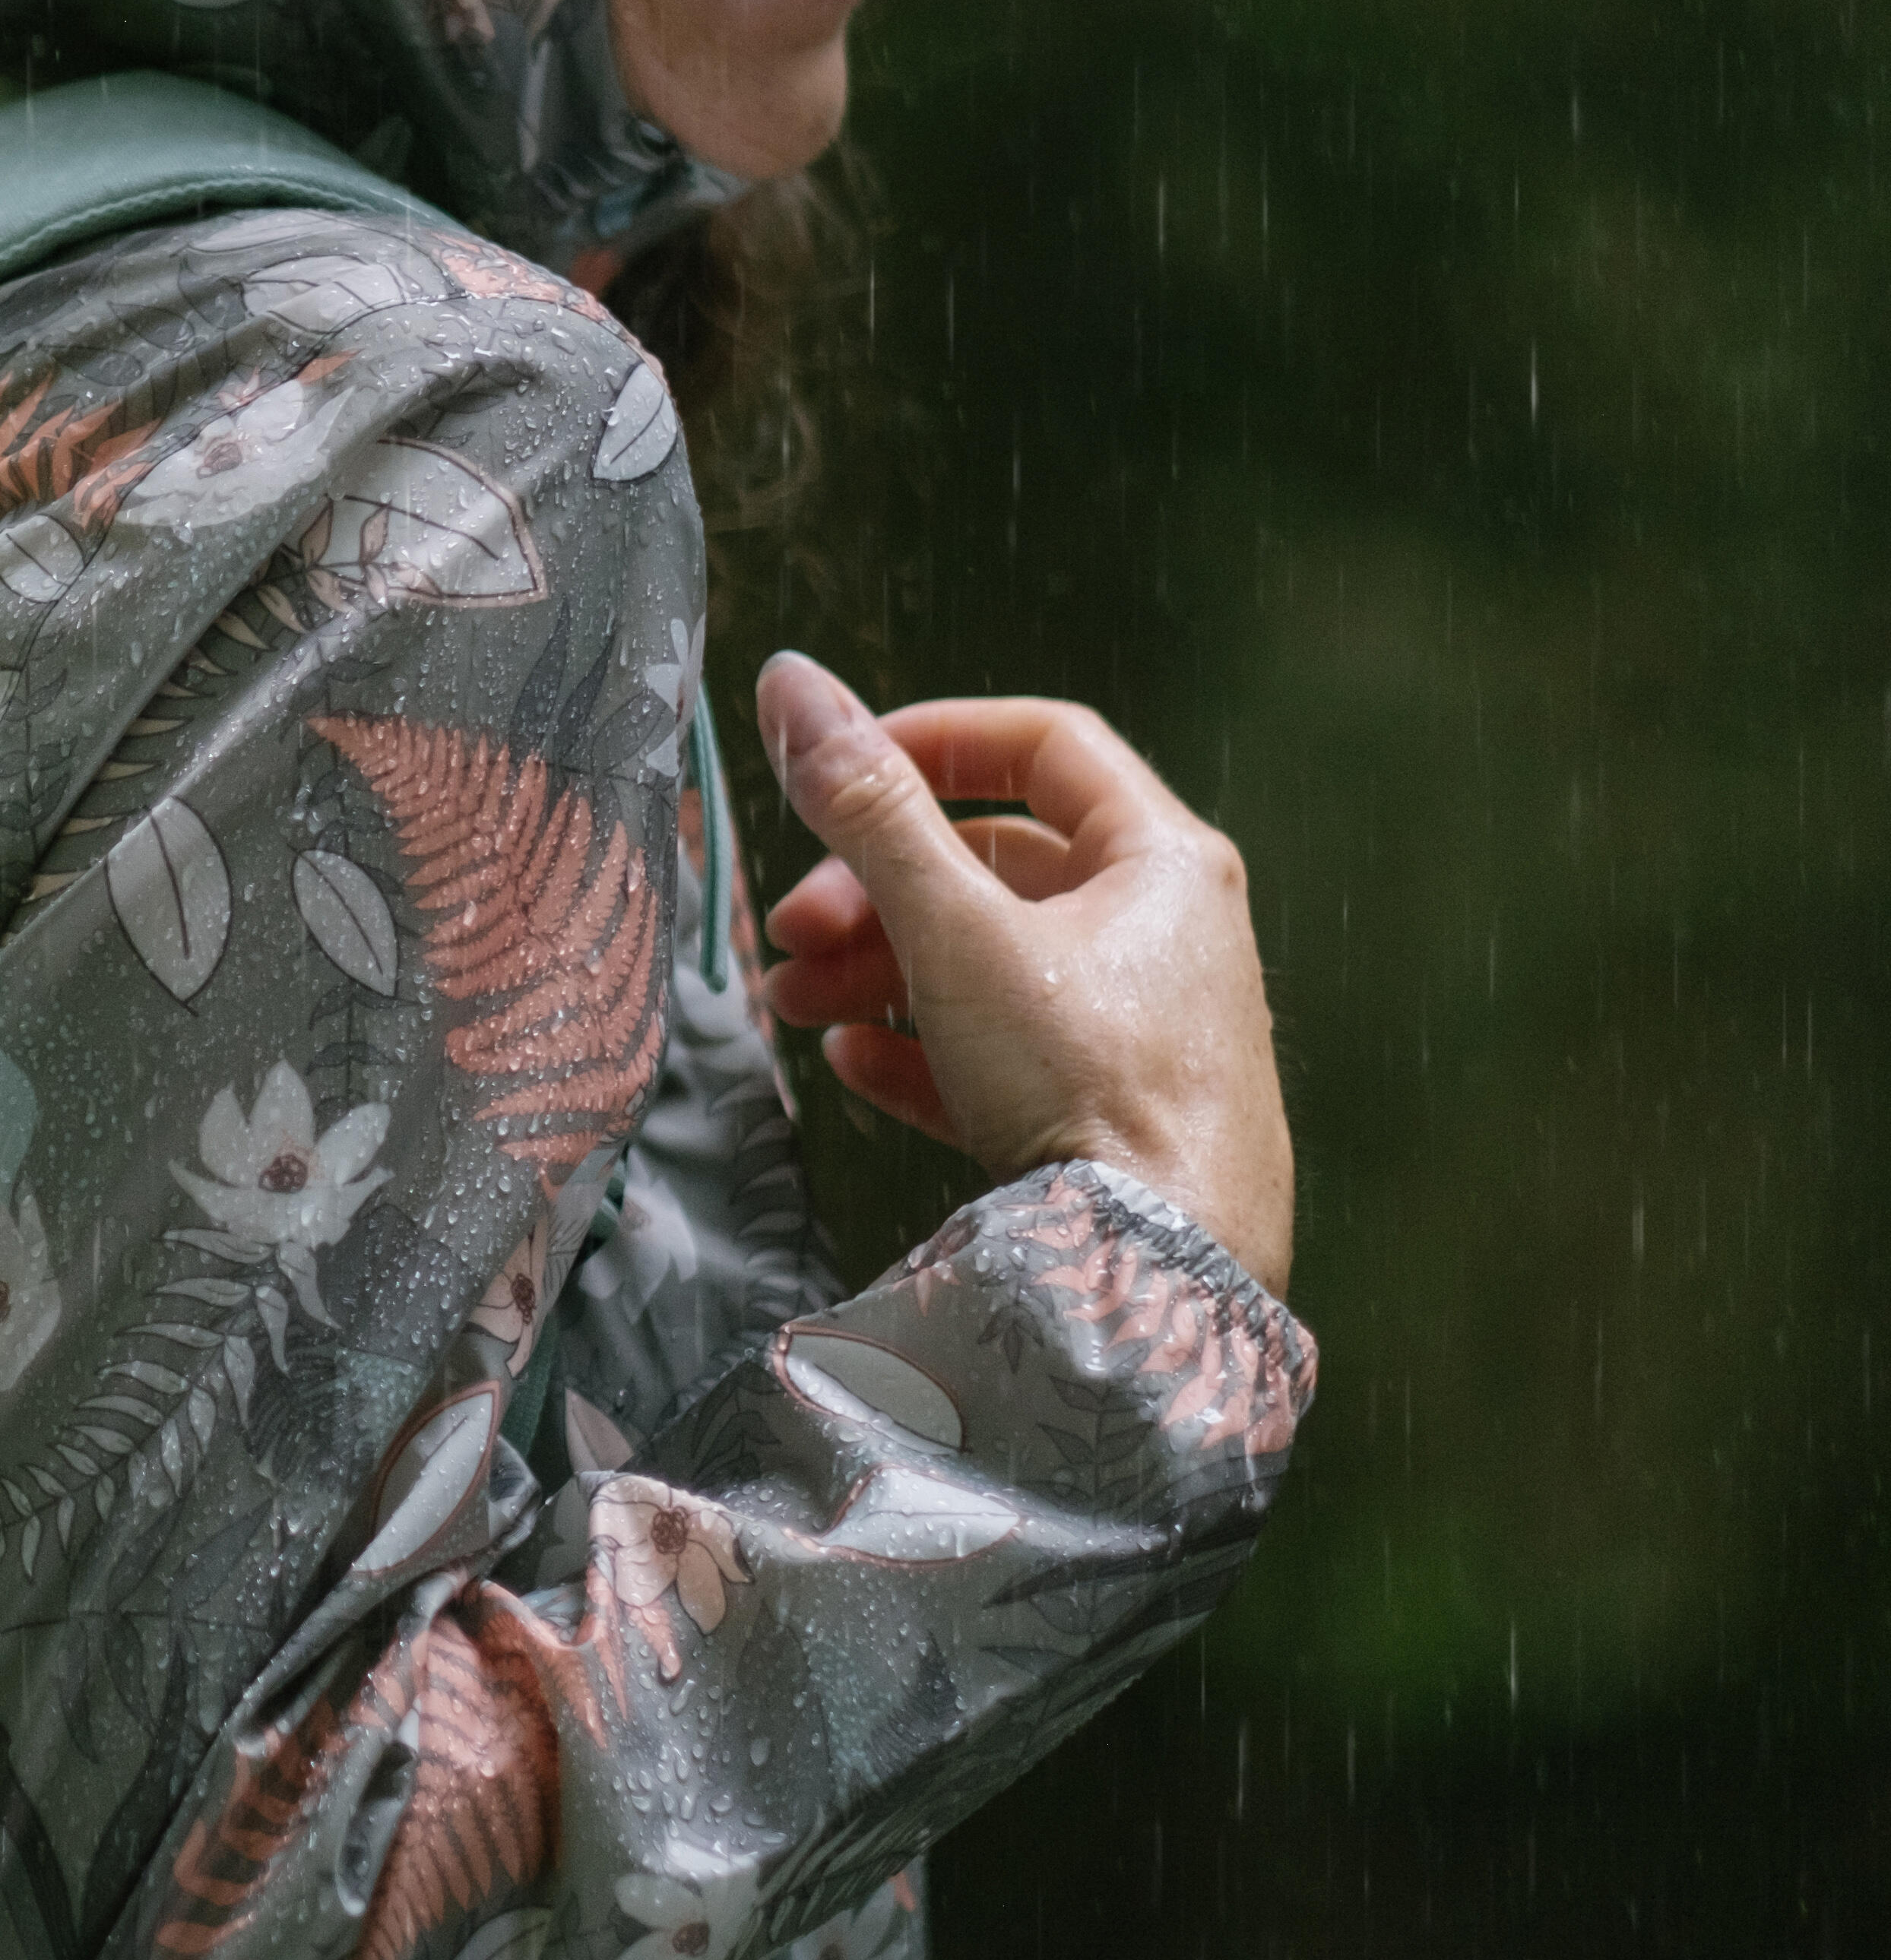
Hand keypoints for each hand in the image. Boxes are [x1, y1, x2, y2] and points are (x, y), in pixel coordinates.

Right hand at [749, 652, 1294, 1297]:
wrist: (1166, 1279)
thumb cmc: (1089, 1086)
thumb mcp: (955, 931)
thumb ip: (867, 806)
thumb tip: (791, 681)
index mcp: (1161, 861)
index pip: (1042, 745)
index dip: (930, 740)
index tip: (835, 772)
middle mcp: (1169, 932)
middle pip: (998, 865)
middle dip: (874, 888)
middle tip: (791, 928)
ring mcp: (1147, 1028)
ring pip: (991, 962)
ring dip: (878, 969)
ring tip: (793, 1008)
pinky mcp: (1120, 1116)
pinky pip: (1007, 1054)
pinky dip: (923, 1046)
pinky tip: (853, 1064)